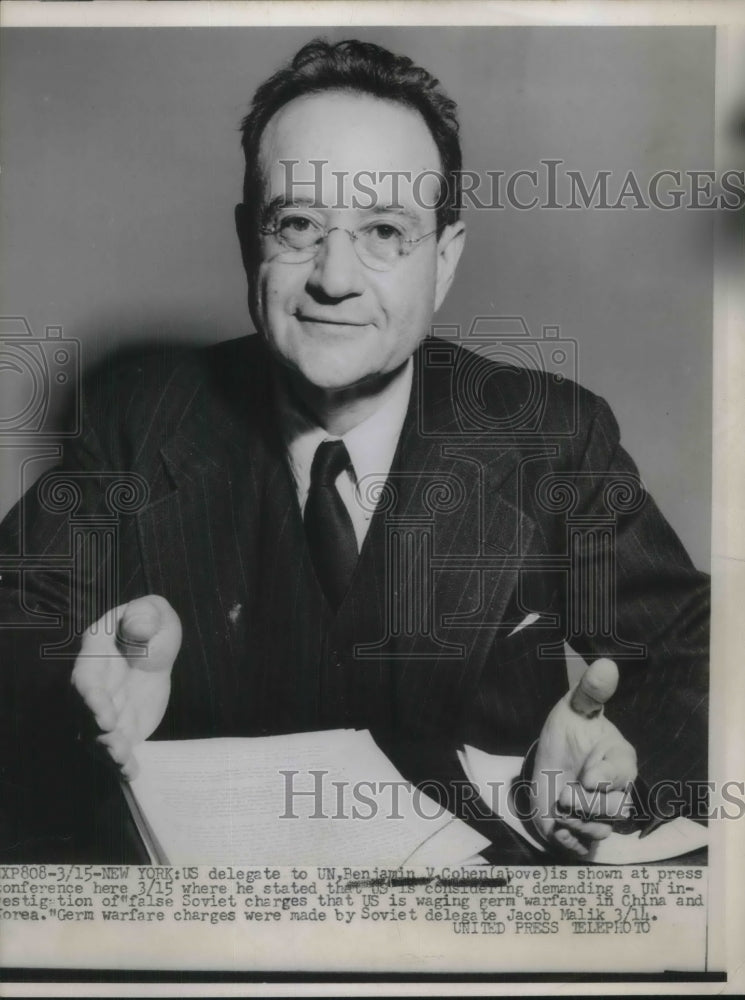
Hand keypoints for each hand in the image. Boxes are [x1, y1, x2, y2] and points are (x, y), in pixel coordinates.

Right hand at [71, 595, 181, 779]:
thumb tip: (139, 631)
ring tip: (124, 761)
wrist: (154, 649)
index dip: (91, 700)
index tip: (104, 716)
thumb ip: (146, 615)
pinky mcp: (120, 728)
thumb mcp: (152, 612)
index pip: (86, 681)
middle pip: (85, 717)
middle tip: (115, 744)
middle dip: (98, 733)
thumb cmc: (150, 626)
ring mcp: (104, 710)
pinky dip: (122, 763)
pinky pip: (117, 749)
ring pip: (97, 738)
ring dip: (108, 751)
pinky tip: (131, 772)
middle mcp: (93, 688)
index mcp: (95, 655)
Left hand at [529, 658, 636, 857]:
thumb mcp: (575, 708)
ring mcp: (601, 814)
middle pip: (611, 810)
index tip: (586, 775)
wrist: (549, 759)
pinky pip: (584, 848)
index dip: (603, 778)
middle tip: (564, 792)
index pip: (622, 775)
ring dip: (575, 823)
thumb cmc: (569, 730)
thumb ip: (591, 692)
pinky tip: (556, 827)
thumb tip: (606, 664)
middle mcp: (617, 790)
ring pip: (598, 830)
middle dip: (583, 803)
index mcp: (620, 759)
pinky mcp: (584, 832)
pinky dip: (568, 841)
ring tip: (559, 808)